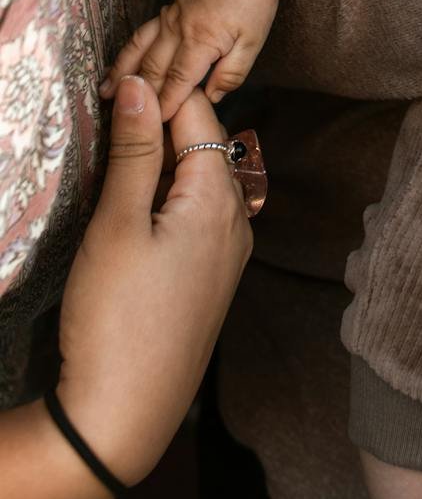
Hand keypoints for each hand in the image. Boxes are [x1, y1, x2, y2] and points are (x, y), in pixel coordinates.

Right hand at [57, 79, 252, 486]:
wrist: (125, 414)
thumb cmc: (117, 319)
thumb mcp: (117, 225)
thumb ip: (132, 149)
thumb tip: (139, 84)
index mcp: (219, 196)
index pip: (196, 113)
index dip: (156, 91)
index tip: (114, 84)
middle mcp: (236, 218)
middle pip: (200, 145)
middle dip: (159, 123)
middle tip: (108, 113)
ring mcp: (227, 252)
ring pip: (196, 182)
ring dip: (160, 162)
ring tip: (116, 153)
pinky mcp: (210, 279)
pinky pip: (195, 217)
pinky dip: (166, 199)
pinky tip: (134, 207)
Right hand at [102, 0, 279, 117]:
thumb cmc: (253, 4)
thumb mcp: (252, 43)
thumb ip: (231, 74)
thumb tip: (210, 99)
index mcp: (201, 39)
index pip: (177, 81)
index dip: (165, 106)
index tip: (154, 129)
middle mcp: (178, 29)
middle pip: (152, 69)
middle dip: (139, 97)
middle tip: (122, 122)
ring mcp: (168, 18)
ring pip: (138, 50)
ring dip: (120, 73)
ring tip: (103, 95)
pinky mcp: (166, 12)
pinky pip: (140, 35)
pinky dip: (126, 52)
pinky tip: (117, 66)